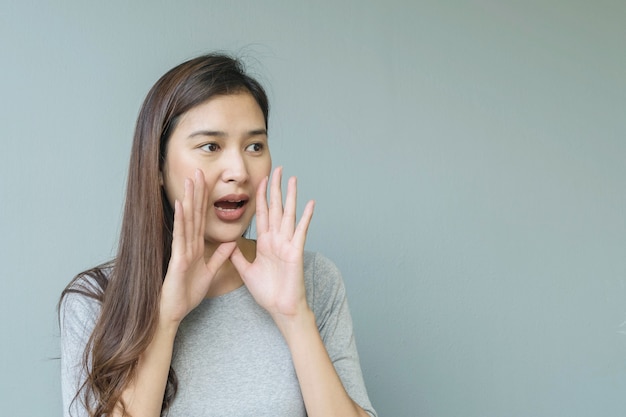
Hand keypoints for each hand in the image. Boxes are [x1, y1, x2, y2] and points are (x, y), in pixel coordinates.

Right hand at [160, 169, 235, 324]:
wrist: (172, 311)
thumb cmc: (187, 294)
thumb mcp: (209, 272)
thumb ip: (219, 256)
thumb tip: (231, 242)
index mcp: (196, 247)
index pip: (202, 219)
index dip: (205, 201)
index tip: (208, 183)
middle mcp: (188, 245)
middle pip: (195, 214)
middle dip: (197, 193)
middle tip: (199, 171)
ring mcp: (182, 250)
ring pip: (188, 220)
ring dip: (189, 200)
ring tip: (190, 180)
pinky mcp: (178, 259)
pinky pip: (181, 237)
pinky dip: (181, 220)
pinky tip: (182, 205)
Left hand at [230, 166, 314, 319]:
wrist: (280, 308)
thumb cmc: (268, 292)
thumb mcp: (246, 271)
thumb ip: (238, 256)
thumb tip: (228, 244)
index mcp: (266, 242)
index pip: (262, 214)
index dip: (260, 197)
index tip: (260, 181)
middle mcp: (277, 239)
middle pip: (275, 208)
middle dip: (275, 189)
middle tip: (278, 170)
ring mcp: (287, 244)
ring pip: (288, 214)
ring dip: (290, 196)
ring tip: (293, 179)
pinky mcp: (295, 251)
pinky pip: (300, 231)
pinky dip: (305, 217)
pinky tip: (310, 203)